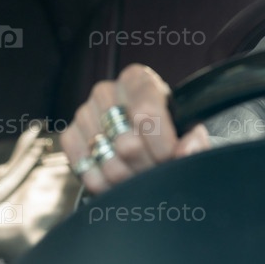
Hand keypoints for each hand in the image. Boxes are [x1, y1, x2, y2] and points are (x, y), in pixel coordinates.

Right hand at [61, 64, 210, 193]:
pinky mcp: (70, 135)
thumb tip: (188, 150)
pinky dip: (107, 184)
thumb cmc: (167, 125)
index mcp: (138, 79)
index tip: (172, 158)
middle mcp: (107, 91)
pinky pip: (86, 170)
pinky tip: (121, 179)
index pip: (147, 113)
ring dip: (130, 179)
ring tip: (143, 176)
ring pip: (108, 162)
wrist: (141, 130)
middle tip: (158, 172)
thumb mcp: (186, 126)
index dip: (162, 144)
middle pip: (127, 143)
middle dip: (148, 166)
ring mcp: (84, 113)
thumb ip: (194, 139)